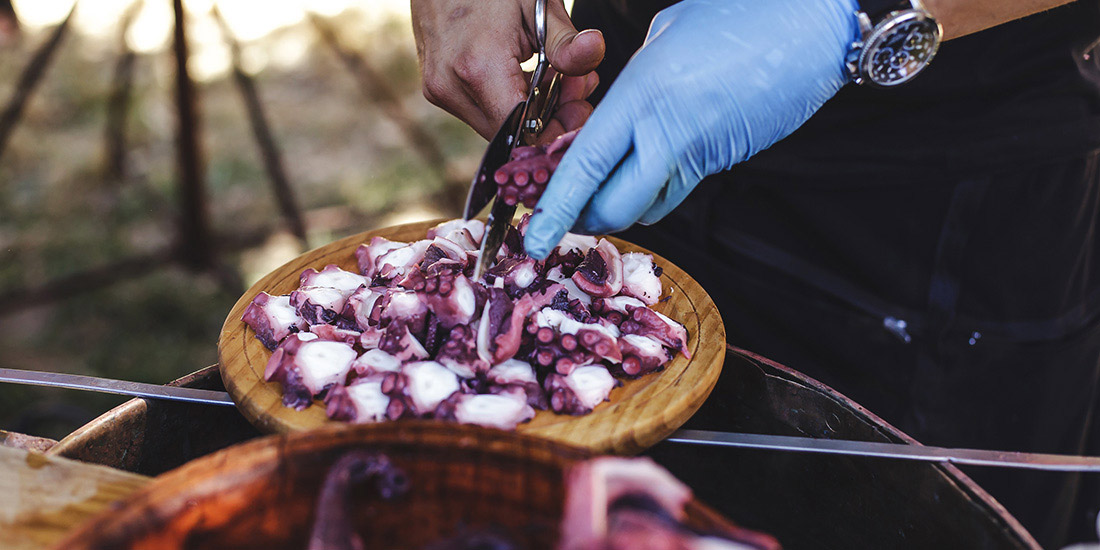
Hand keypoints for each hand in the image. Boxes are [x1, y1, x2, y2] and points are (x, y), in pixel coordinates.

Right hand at [411, 0, 605, 139]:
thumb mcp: (536, 5)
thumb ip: (565, 42)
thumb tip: (596, 51)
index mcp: (478, 68)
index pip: (523, 132)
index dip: (556, 130)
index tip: (581, 111)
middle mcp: (452, 88)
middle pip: (512, 131)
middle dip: (551, 116)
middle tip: (577, 86)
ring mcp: (440, 90)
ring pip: (497, 123)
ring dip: (532, 108)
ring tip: (556, 75)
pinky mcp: (437, 88)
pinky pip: (482, 109)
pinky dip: (510, 100)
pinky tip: (529, 75)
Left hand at [523, 0, 859, 258]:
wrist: (813, 25)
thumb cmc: (740, 15)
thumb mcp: (667, 37)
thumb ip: (634, 84)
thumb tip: (615, 118)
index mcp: (643, 96)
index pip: (585, 167)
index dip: (556, 208)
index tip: (534, 236)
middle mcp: (669, 135)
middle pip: (615, 208)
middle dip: (587, 217)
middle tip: (573, 209)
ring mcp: (702, 154)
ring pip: (649, 205)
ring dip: (624, 204)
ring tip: (612, 181)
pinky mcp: (726, 161)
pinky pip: (680, 188)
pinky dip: (658, 186)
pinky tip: (657, 158)